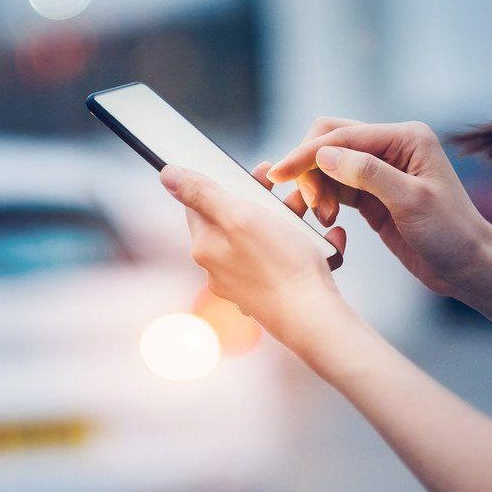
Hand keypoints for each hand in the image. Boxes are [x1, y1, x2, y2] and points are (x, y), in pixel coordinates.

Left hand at [159, 162, 349, 353]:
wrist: (315, 319)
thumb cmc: (280, 267)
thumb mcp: (239, 217)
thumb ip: (202, 194)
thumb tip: (167, 175)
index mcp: (206, 247)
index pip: (201, 204)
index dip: (226, 182)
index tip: (253, 173)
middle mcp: (221, 267)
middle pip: (236, 219)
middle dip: (264, 200)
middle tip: (287, 189)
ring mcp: (247, 282)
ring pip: (265, 237)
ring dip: (289, 219)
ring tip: (310, 212)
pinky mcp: (272, 292)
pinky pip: (287, 258)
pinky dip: (305, 244)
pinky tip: (323, 240)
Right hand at [268, 118, 491, 296]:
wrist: (468, 267)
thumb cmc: (450, 233)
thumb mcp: (411, 202)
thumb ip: (368, 174)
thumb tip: (323, 154)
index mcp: (406, 137)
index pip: (343, 135)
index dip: (307, 153)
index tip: (278, 174)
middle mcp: (392, 146)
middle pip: (331, 141)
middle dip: (310, 169)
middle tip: (307, 204)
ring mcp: (381, 170)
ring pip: (329, 166)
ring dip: (316, 189)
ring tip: (322, 219)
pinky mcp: (373, 195)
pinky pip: (336, 187)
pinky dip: (324, 200)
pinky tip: (325, 221)